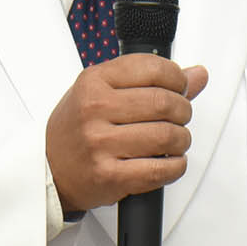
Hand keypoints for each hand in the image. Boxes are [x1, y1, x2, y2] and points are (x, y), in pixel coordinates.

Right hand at [47, 57, 207, 213]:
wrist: (49, 169)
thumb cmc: (77, 128)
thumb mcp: (103, 91)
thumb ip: (150, 81)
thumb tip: (196, 75)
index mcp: (94, 82)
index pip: (153, 69)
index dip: (177, 79)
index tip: (179, 88)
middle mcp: (95, 110)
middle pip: (165, 103)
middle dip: (183, 111)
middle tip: (178, 117)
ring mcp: (100, 144)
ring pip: (167, 136)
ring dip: (181, 140)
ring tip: (174, 141)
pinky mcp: (110, 176)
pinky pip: (160, 170)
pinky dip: (175, 166)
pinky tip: (168, 162)